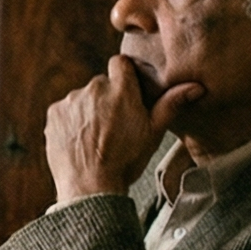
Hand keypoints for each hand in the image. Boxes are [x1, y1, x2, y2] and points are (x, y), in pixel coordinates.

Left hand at [43, 55, 200, 202]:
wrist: (90, 186)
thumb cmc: (126, 160)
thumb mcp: (153, 133)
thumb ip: (171, 104)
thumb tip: (196, 86)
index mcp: (121, 90)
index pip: (120, 63)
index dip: (124, 76)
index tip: (128, 92)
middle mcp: (93, 89)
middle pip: (101, 83)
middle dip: (108, 98)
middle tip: (115, 124)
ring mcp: (70, 101)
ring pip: (82, 98)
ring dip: (88, 110)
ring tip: (96, 137)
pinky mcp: (53, 114)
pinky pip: (65, 110)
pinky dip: (71, 121)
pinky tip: (80, 140)